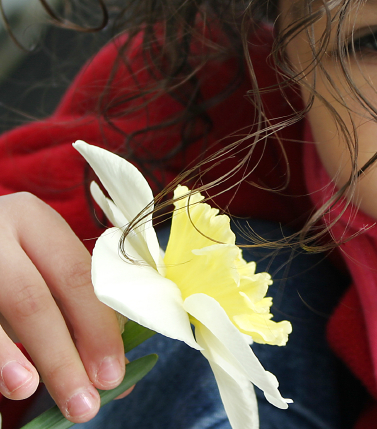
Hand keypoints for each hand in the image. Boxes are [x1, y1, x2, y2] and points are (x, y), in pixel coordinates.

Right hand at [0, 192, 124, 422]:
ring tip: (31, 392)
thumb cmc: (7, 257)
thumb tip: (119, 373)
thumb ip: (77, 312)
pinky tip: (6, 383)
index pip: (78, 275)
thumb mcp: (40, 265)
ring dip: (14, 360)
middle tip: (84, 403)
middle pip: (33, 298)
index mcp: (35, 220)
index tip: (113, 374)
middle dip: (62, 356)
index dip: (97, 328)